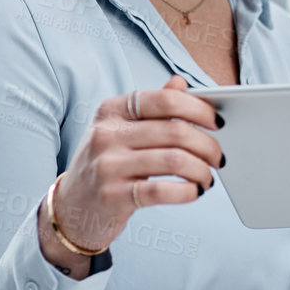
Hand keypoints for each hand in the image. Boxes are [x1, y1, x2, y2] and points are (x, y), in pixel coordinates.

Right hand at [40, 74, 221, 267]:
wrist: (71, 207)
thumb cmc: (105, 162)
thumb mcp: (120, 129)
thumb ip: (151, 107)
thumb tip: (180, 83)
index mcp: (112, 110)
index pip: (165, 100)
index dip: (199, 109)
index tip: (218, 122)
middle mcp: (107, 134)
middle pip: (176, 132)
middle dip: (207, 145)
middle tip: (218, 157)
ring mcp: (108, 166)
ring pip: (174, 161)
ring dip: (202, 171)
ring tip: (208, 178)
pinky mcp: (112, 196)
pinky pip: (161, 191)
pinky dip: (187, 191)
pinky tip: (194, 191)